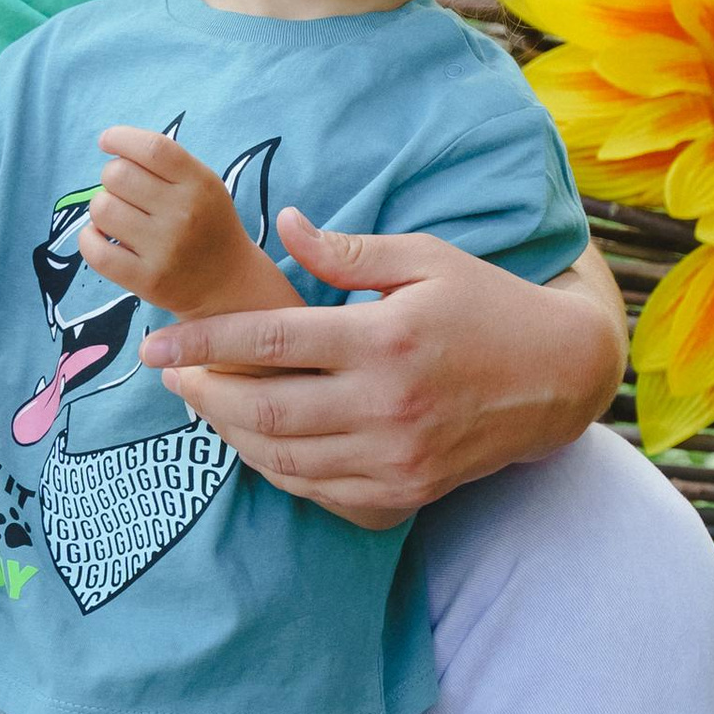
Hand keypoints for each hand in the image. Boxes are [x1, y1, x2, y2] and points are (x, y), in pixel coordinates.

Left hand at [77, 125, 297, 320]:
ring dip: (101, 209)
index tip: (107, 141)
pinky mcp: (148, 280)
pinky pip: (95, 250)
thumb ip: (165, 163)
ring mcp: (166, 249)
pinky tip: (100, 237)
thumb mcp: (203, 185)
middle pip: (117, 174)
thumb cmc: (206, 225)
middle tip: (123, 193)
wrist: (228, 284)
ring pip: (102, 208)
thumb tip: (112, 144)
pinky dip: (88, 239)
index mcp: (199, 183)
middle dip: (111, 179)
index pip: (152, 148)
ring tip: (118, 218)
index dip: (121, 138)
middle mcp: (184, 214)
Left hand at [138, 218, 625, 523]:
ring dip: (228, 432)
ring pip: (281, 457)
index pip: (268, 342)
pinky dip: (273, 467)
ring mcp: (395, 456)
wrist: (558, 378)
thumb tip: (283, 223)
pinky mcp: (404, 490)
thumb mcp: (425, 259)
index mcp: (384, 338)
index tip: (155, 344)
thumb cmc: (487, 305)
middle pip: (262, 409)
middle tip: (171, 373)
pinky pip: (316, 489)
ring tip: (204, 401)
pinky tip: (254, 439)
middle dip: (200, 392)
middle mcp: (386, 405)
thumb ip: (347, 251)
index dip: (201, 343)